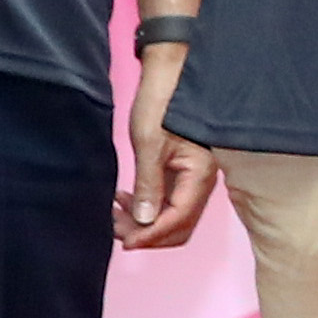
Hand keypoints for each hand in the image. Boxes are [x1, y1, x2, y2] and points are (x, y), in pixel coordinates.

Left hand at [116, 42, 215, 247]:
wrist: (169, 76)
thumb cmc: (161, 104)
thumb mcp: (150, 145)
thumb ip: (149, 185)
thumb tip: (146, 221)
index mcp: (200, 174)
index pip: (179, 219)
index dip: (153, 235)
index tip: (125, 241)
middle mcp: (201, 180)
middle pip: (180, 225)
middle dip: (149, 233)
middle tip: (116, 228)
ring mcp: (192, 177)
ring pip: (173, 216)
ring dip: (146, 222)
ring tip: (116, 212)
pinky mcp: (181, 172)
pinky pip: (168, 201)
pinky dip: (147, 207)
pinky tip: (125, 198)